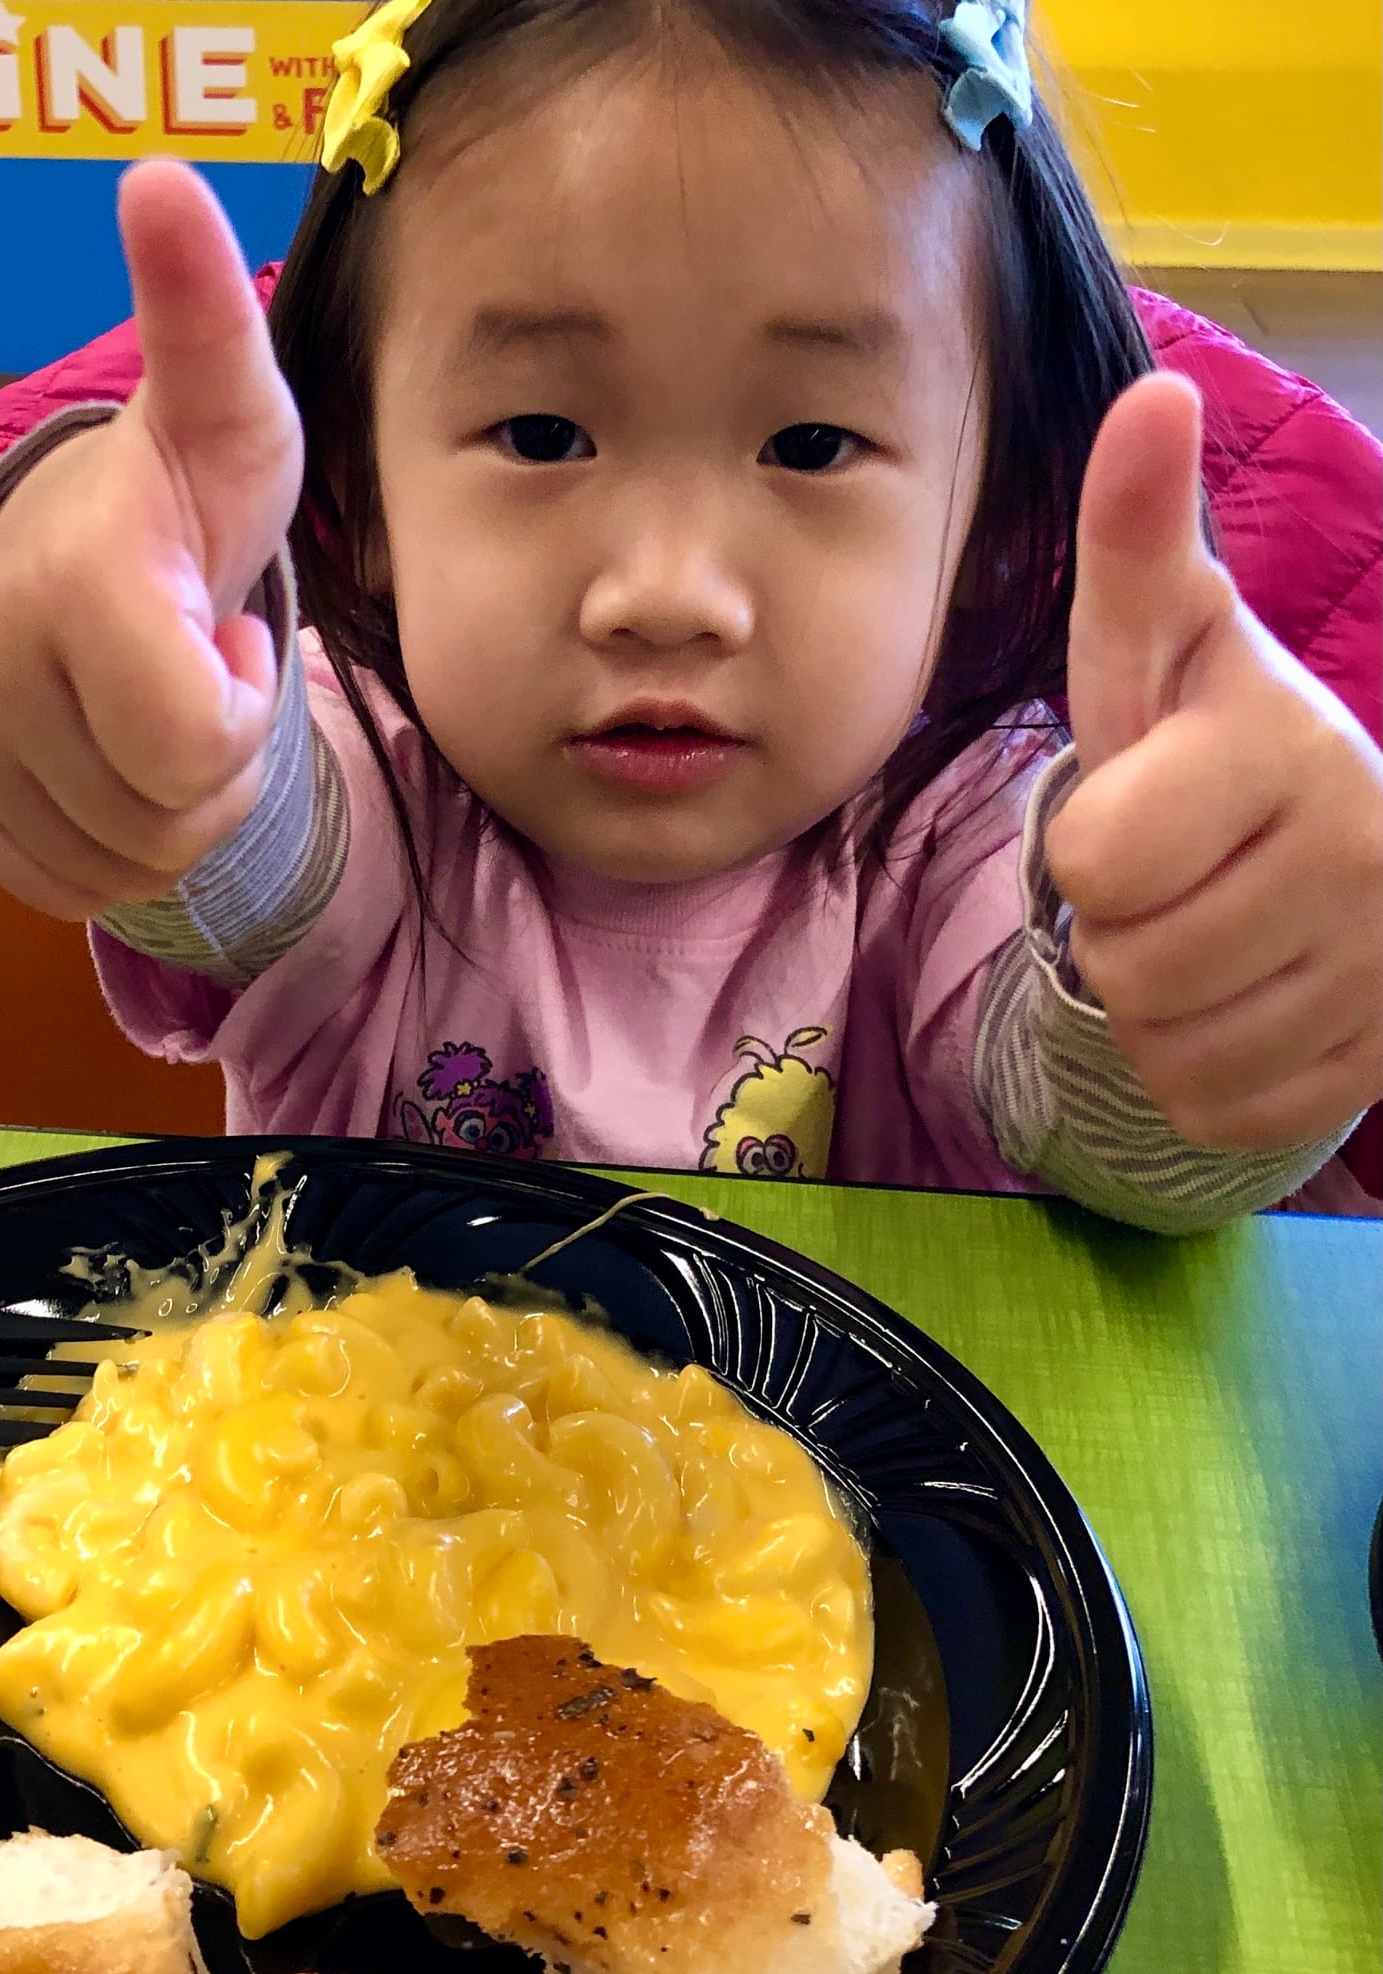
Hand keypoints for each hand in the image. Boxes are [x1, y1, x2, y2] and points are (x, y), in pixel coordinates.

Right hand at [0, 158, 302, 919]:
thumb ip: (204, 320)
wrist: (77, 550)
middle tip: (195, 667)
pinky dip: (121, 845)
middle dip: (221, 759)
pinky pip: (75, 889)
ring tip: (158, 705)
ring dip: (178, 805)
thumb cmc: (185, 495)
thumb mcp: (231, 411)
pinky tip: (114, 757)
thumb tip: (161, 177)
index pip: (201, 745)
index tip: (228, 625)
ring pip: (133, 866)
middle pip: (175, 817)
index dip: (246, 702)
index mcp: (71, 582)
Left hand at [1047, 371, 1382, 1149]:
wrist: (1312, 850)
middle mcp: (1365, 856)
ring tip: (1200, 934)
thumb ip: (1133, 541)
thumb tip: (1149, 394)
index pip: (1100, 865)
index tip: (1140, 811)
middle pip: (1128, 970)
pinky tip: (1241, 1001)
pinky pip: (1220, 1112)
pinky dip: (1201, 1075)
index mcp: (1290, 750)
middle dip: (1114, 934)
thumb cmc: (1197, 743)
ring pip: (1173, 1052)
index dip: (1086, 852)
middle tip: (1168, 882)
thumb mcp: (1150, 645)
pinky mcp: (1381, 1065)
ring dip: (1151, 1010)